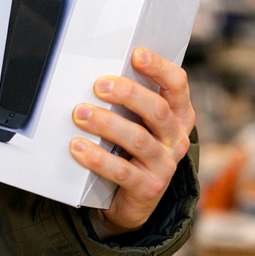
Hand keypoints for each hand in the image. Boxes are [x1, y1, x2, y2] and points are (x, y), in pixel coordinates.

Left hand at [69, 47, 193, 239]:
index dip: (159, 68)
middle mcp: (176, 138)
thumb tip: (95, 73)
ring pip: (138, 139)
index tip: (136, 54)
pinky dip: (98, 158)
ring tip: (79, 114)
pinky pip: (122, 171)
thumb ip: (127, 102)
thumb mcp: (135, 124)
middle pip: (157, 109)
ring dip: (106, 124)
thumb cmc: (130, 151)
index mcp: (177, 116)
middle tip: (98, 85)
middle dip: (127, 94)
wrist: (131, 201)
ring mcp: (165, 165)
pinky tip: (77, 147)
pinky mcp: (148, 188)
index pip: (177, 85)